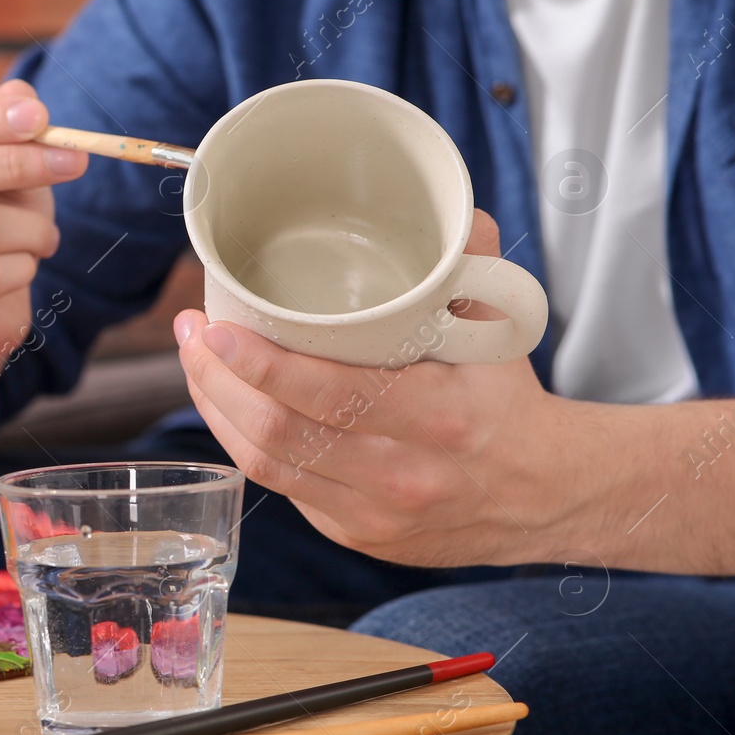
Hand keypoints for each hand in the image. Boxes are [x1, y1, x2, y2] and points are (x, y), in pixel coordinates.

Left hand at [175, 210, 586, 567]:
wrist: (543, 496)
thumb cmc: (507, 400)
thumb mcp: (501, 332)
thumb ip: (468, 265)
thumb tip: (440, 202)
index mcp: (440, 419)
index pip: (332, 395)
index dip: (261, 365)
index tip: (215, 325)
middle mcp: (402, 474)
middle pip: (280, 431)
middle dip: (217, 379)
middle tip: (191, 331)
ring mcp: (372, 513)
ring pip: (267, 462)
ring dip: (215, 409)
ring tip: (195, 360)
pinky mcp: (353, 533)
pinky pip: (279, 485)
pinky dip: (242, 440)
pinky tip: (225, 402)